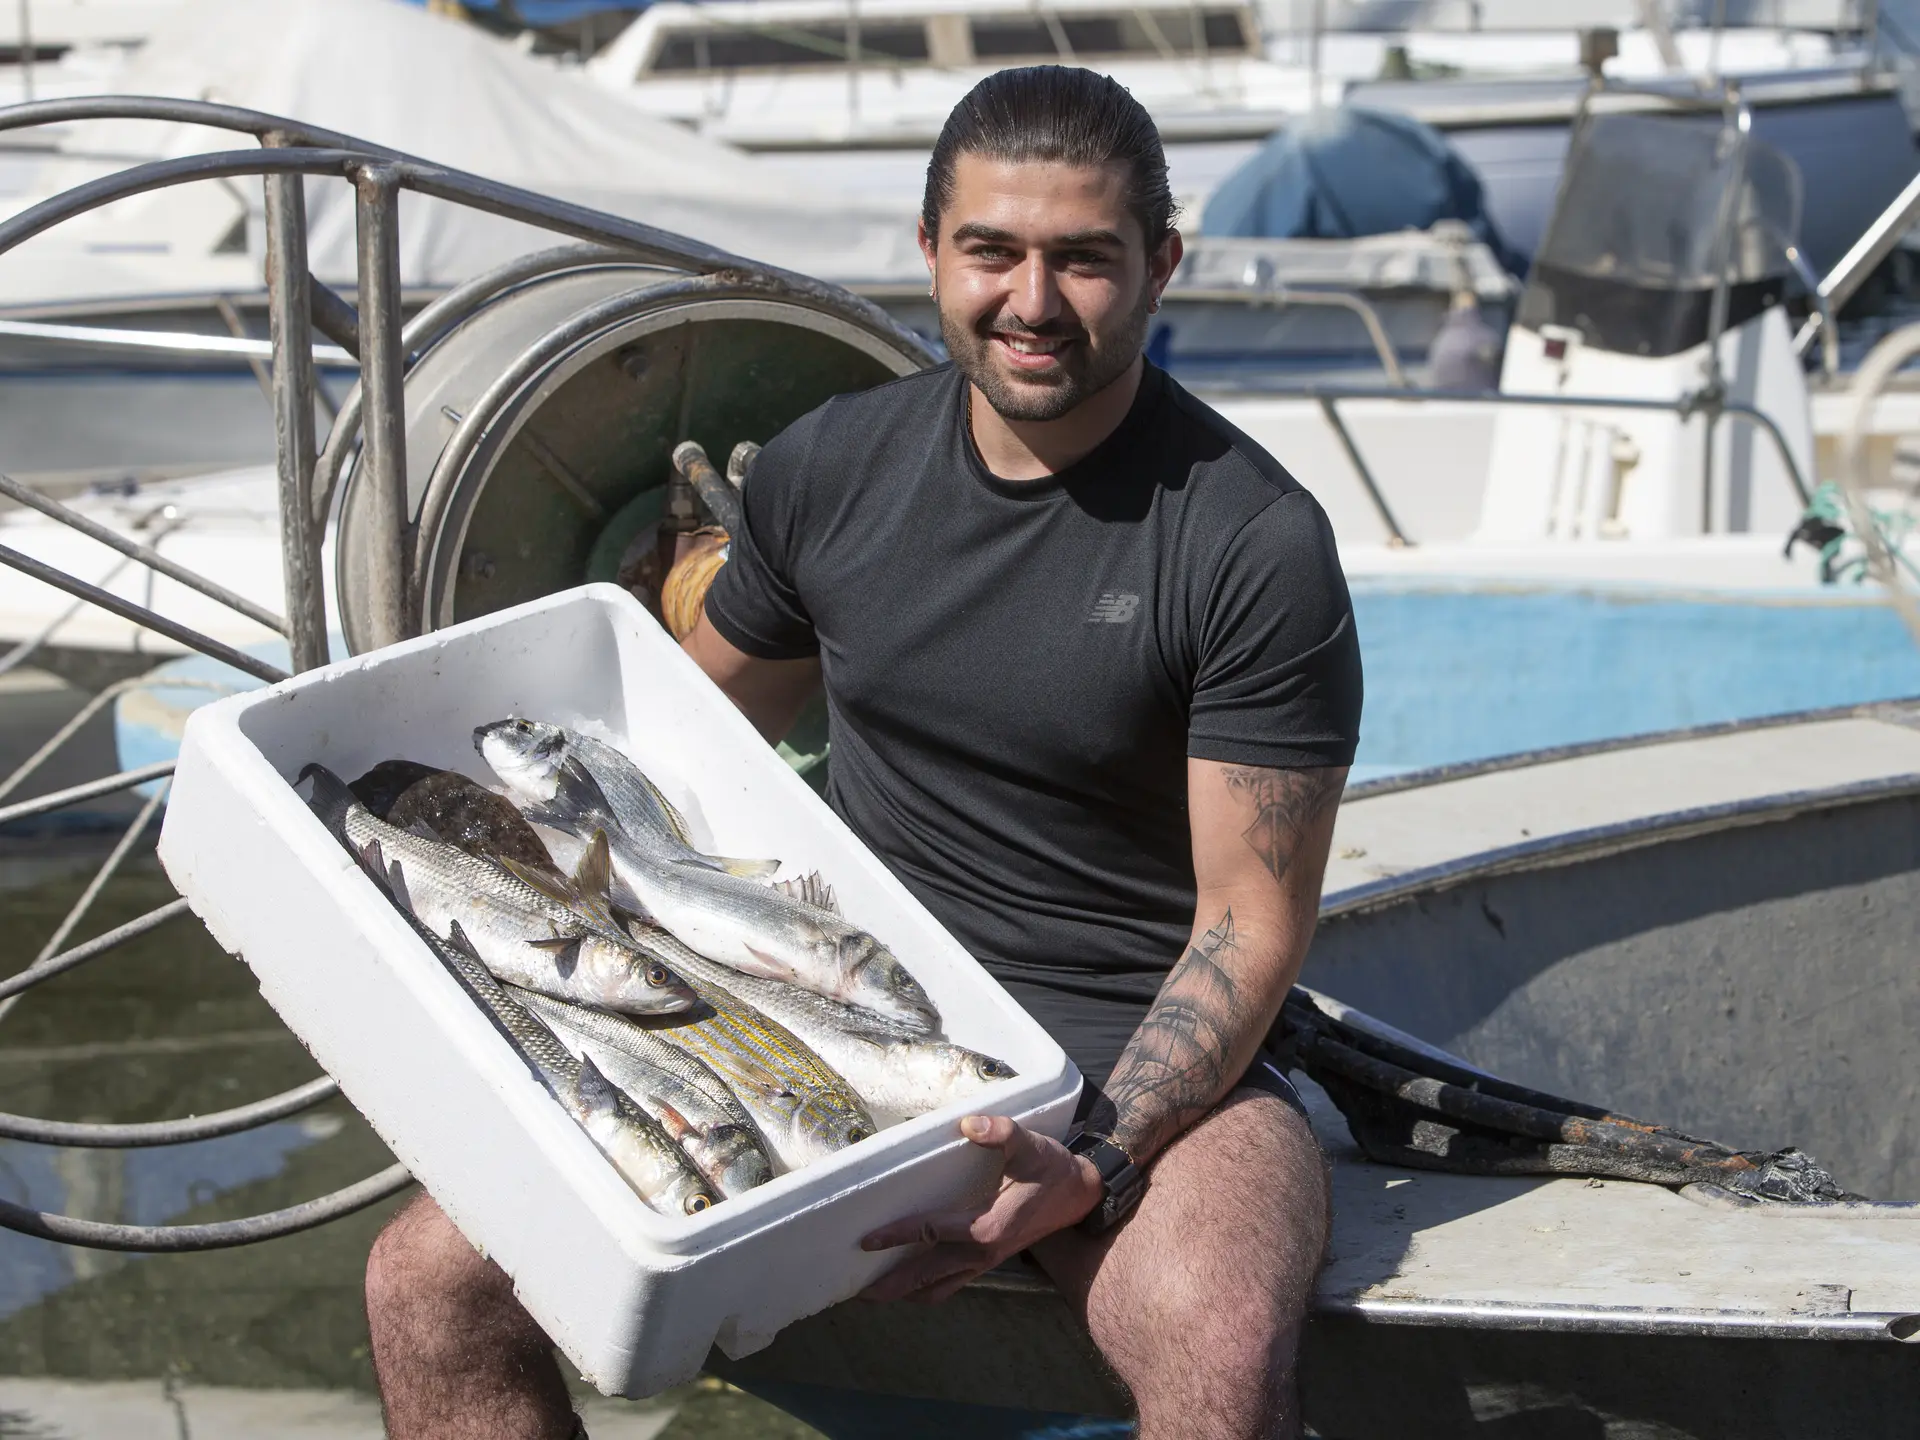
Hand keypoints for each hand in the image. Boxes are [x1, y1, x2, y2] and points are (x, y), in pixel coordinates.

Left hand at [858, 1114, 1101, 1303]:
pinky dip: (927, 1288)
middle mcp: (981, 1252)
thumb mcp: (1030, 1145)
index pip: (929, 1232)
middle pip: (926, 1275)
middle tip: (856, 1292)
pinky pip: (951, 1283)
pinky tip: (910, 1283)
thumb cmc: (1052, 1169)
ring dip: (906, 1292)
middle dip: (891, 1285)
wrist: (1081, 1196)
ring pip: (938, 1287)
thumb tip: (968, 1123)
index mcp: (986, 1226)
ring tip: (875, 1293)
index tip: (866, 1240)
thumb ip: (1000, 1132)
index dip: (896, 1235)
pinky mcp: (988, 1261)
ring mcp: (984, 1261)